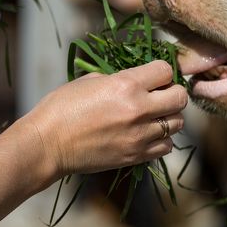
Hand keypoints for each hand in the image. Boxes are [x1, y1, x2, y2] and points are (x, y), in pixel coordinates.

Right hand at [21, 60, 187, 177]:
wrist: (47, 145)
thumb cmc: (61, 108)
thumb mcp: (89, 81)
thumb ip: (118, 79)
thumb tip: (136, 81)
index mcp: (126, 85)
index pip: (166, 70)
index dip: (161, 71)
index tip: (154, 76)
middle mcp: (138, 109)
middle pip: (179, 97)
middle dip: (172, 93)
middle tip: (160, 95)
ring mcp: (139, 135)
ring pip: (177, 123)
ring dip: (168, 117)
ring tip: (153, 116)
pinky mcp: (136, 156)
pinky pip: (166, 146)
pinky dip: (161, 139)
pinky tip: (146, 134)